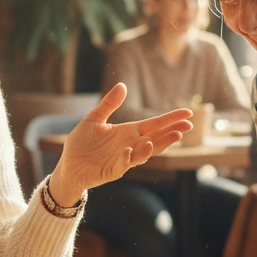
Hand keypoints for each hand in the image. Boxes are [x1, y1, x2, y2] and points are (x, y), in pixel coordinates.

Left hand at [47, 83, 192, 206]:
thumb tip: (122, 85)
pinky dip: (128, 158)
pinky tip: (130, 150)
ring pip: (145, 153)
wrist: (68, 166)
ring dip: (158, 146)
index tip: (187, 113)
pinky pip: (123, 165)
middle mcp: (130, 145)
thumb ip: (109, 104)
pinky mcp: (112, 171)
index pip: (154, 124)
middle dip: (172, 133)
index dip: (170, 119)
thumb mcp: (94, 119)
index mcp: (128, 132)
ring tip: (171, 137)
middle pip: (156, 138)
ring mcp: (123, 159)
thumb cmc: (81, 143)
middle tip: (188, 127)